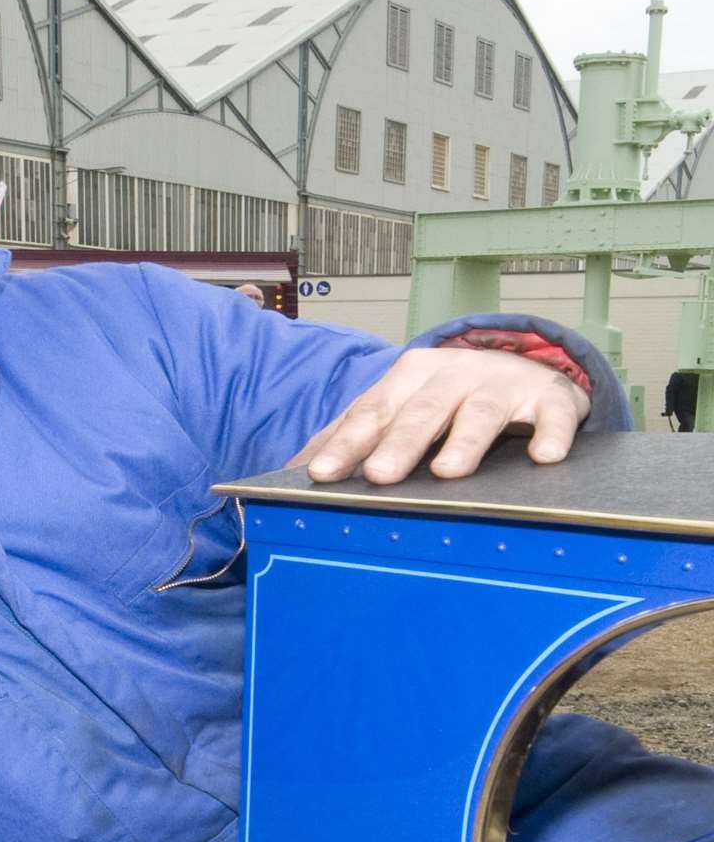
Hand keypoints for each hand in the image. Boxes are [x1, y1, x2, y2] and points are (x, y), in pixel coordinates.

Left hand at [290, 347, 590, 484]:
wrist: (523, 366)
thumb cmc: (447, 398)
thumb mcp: (398, 406)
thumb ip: (350, 436)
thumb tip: (291, 471)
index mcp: (405, 379)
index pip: (370, 414)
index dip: (345, 444)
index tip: (321, 475)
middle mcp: (450, 376)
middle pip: (420, 413)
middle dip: (398, 444)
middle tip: (379, 475)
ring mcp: (501, 384)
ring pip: (479, 413)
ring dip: (464, 442)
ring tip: (448, 472)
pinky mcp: (549, 396)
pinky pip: (551, 414)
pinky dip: (550, 433)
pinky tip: (544, 458)